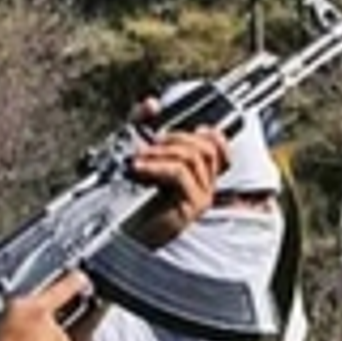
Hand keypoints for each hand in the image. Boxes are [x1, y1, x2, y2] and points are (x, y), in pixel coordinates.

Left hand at [127, 98, 228, 247]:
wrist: (121, 237)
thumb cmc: (128, 200)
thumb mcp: (138, 154)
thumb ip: (143, 126)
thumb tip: (152, 103)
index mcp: (198, 176)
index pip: (220, 147)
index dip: (207, 132)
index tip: (181, 128)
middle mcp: (205, 186)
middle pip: (206, 147)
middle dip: (175, 138)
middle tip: (148, 143)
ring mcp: (201, 197)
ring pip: (194, 157)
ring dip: (163, 151)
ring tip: (138, 158)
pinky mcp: (190, 206)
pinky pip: (180, 174)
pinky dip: (157, 165)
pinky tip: (137, 169)